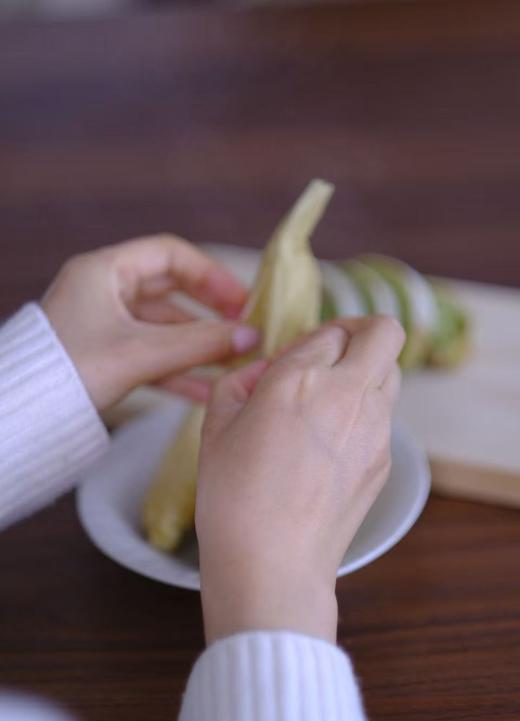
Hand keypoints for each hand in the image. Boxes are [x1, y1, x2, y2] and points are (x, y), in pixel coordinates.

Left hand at [41, 235, 258, 409]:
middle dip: (209, 314)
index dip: (211, 275)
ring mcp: (104, 324)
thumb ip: (200, 343)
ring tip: (232, 365)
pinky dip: (177, 368)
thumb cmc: (73, 372)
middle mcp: (104, 291)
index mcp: (104, 271)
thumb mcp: (142, 353)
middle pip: (171, 292)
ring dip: (198, 346)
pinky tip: (206, 389)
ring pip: (163, 328)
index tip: (241, 300)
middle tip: (243, 330)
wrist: (22, 415)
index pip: (171, 255)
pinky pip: (150, 354)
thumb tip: (251, 336)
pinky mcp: (104, 354)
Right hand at [196, 316, 404, 643]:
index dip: (311, 339)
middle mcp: (348, 394)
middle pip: (383, 333)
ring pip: (390, 374)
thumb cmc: (234, 498)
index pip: (328, 332)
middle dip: (360, 332)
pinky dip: (364, 414)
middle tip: (333, 352)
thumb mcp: (216, 427)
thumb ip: (240, 382)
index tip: (294, 358)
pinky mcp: (384, 460)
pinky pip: (384, 417)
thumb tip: (263, 371)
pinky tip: (330, 446)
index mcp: (300, 378)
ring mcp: (375, 428)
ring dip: (365, 373)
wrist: (273, 564)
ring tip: (328, 403)